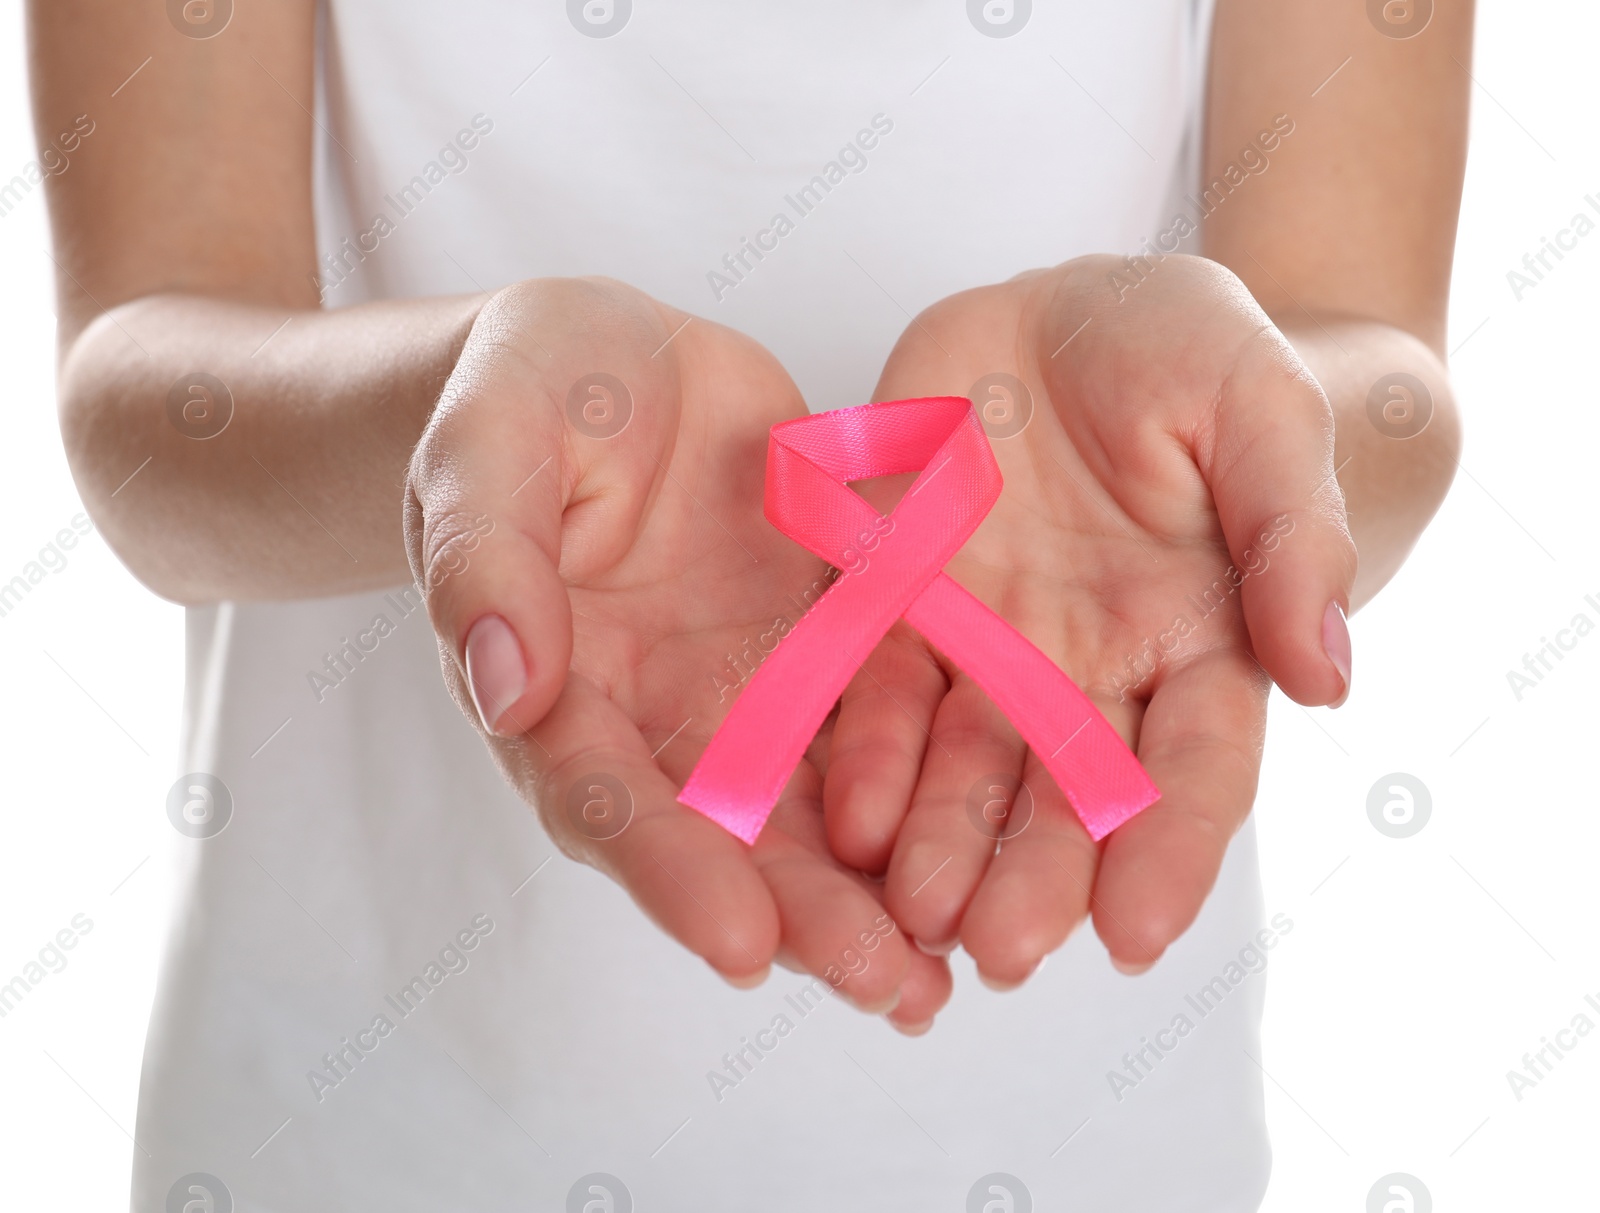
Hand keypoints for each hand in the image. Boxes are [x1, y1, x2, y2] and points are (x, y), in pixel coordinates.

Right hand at [404, 278, 949, 1027]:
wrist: (617, 363)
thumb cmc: (525, 393)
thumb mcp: (488, 444)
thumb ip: (486, 555)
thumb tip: (504, 685)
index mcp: (558, 688)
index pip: (606, 796)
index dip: (670, 871)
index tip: (741, 945)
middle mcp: (658, 718)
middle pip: (727, 837)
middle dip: (803, 917)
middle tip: (889, 987)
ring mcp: (749, 690)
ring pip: (815, 808)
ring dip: (876, 894)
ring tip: (948, 971)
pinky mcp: (828, 647)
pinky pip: (885, 723)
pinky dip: (932, 789)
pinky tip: (997, 848)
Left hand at [822, 255, 1355, 990]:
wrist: (1072, 309)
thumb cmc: (1189, 353)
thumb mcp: (1265, 413)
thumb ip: (1293, 539)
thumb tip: (1329, 676)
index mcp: (1195, 640)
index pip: (1193, 767)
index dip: (1168, 851)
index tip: (1138, 935)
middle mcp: (1087, 667)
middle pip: (1064, 791)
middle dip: (1033, 874)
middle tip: (999, 950)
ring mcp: (987, 640)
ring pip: (961, 761)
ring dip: (935, 842)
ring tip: (909, 913)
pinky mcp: (897, 596)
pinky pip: (871, 682)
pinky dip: (859, 749)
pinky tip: (843, 814)